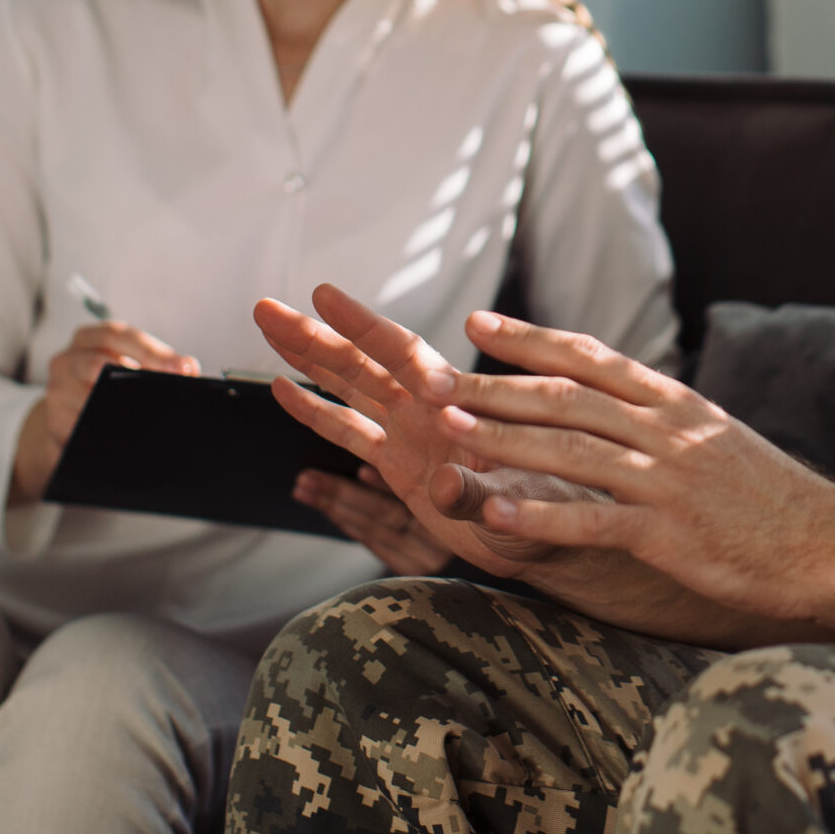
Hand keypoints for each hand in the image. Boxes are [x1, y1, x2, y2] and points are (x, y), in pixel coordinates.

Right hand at [9, 319, 198, 503]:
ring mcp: (57, 393)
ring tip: (154, 413)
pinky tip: (129, 435)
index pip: (118, 336)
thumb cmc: (105, 385)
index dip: (151, 351)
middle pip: (98, 364)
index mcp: (89, 339)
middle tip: (173, 389)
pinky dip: (107, 431)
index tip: (181, 367)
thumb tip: (188, 368)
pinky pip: (82, 428)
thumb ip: (157, 363)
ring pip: (89, 398)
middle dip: (139, 377)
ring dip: (122, 407)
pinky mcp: (55, 423)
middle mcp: (67, 361)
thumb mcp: (126, 364)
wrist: (70, 420)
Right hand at [253, 285, 603, 579]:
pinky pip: (354, 434)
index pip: (401, 354)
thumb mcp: (521, 503)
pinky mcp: (406, 470)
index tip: (323, 295)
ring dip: (309, 360)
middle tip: (265, 307)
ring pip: (351, 388)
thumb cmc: (560, 508)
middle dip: (314, 336)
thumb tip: (439, 484)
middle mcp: (430, 413)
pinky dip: (319, 412)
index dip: (362, 325)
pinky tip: (287, 390)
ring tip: (268, 328)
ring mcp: (415, 437)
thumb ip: (476, 493)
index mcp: (458, 407)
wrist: (569, 538)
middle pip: (362, 364)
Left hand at [426, 310, 834, 623]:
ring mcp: (666, 481)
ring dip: (502, 440)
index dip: (528, 339)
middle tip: (431, 377)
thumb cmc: (770, 498)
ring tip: (446, 431)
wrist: (829, 544)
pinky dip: (539, 518)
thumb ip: (662, 417)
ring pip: (569, 451)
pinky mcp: (669, 534)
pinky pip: (592, 521)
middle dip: (492, 386)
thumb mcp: (715, 436)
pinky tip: (494, 517)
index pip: (589, 356)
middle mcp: (665, 430)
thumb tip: (611, 399)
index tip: (476, 323)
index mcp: (674, 402)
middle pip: (563, 398)